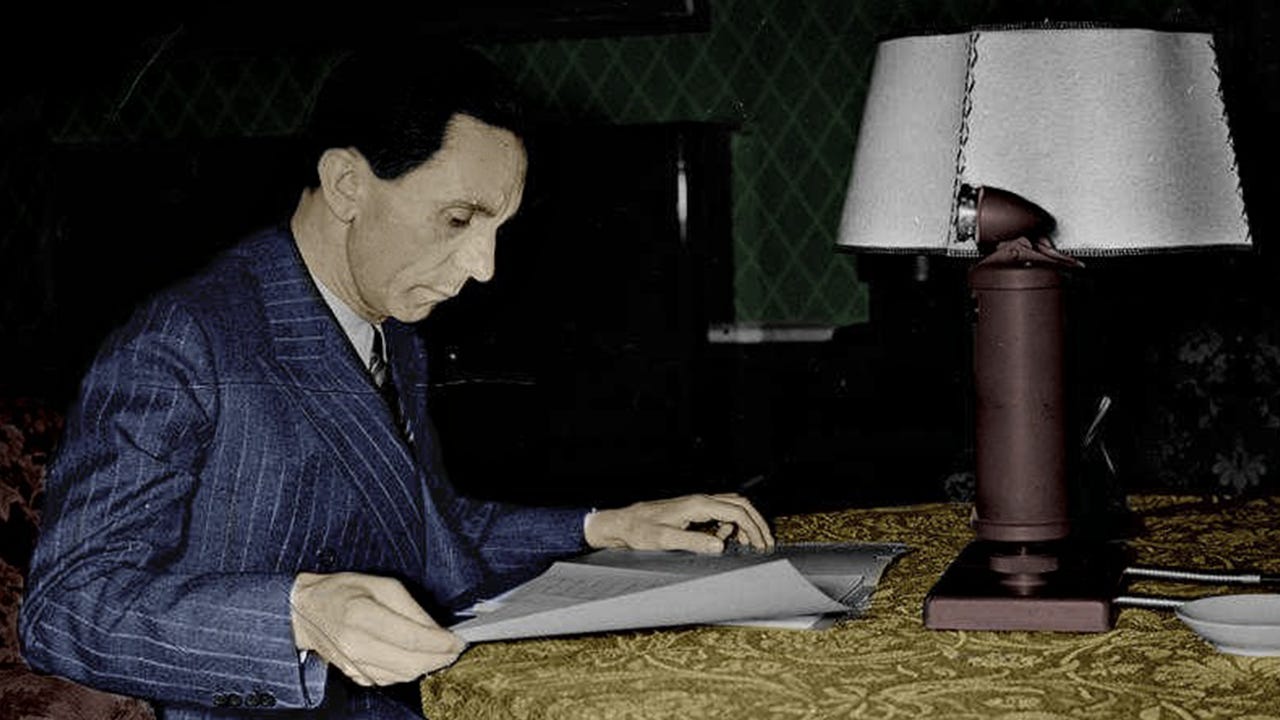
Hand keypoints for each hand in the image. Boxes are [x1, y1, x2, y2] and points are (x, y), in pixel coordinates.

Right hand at [290, 572, 464, 685]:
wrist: (306, 612)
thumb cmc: (343, 592)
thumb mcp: (382, 585)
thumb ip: (412, 608)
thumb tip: (438, 630)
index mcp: (362, 616)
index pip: (413, 638)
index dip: (441, 643)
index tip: (459, 640)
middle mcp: (356, 645)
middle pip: (411, 663)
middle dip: (440, 658)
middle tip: (455, 648)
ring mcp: (354, 665)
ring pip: (404, 675)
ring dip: (427, 666)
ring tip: (440, 651)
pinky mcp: (354, 675)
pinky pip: (391, 679)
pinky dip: (409, 670)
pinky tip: (415, 657)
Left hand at [584, 493, 774, 553]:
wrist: (622, 523)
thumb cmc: (639, 531)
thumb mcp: (665, 540)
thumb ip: (693, 542)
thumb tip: (721, 545)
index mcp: (697, 505)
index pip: (737, 512)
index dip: (753, 528)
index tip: (761, 545)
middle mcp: (700, 500)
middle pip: (740, 504)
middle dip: (756, 522)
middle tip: (766, 542)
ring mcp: (697, 504)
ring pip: (732, 506)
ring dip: (744, 523)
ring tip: (747, 544)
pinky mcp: (693, 510)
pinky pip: (721, 512)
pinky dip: (730, 524)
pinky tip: (723, 539)